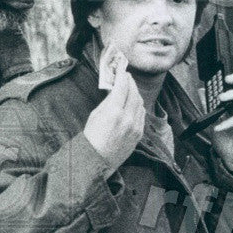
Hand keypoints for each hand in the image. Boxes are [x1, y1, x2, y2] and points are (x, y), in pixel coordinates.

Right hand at [83, 58, 145, 174]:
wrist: (96, 161)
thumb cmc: (91, 138)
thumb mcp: (95, 115)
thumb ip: (108, 101)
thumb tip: (115, 90)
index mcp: (113, 112)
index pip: (123, 88)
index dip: (123, 77)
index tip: (122, 70)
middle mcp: (127, 119)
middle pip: (134, 93)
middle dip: (131, 83)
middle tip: (126, 77)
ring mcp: (135, 127)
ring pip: (140, 103)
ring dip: (135, 94)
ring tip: (129, 89)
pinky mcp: (139, 134)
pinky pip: (141, 115)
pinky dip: (138, 106)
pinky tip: (132, 104)